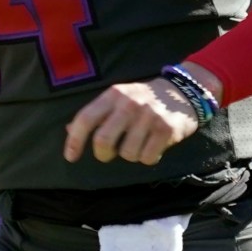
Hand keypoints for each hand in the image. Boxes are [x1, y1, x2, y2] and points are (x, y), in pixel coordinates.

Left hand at [63, 78, 198, 164]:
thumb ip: (96, 113)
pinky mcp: (166, 130)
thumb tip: (69, 130)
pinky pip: (148, 158)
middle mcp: (129, 104)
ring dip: (130, 155)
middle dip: (102, 154)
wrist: (182, 92)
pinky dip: (148, 158)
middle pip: (103, 140)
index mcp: (113, 95)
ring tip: (138, 143)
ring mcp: (148, 117)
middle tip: (107, 155)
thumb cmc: (143, 99)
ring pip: (127, 154)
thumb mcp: (118, 98)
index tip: (70, 157)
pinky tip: (152, 146)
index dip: (74, 140)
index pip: (86, 118)